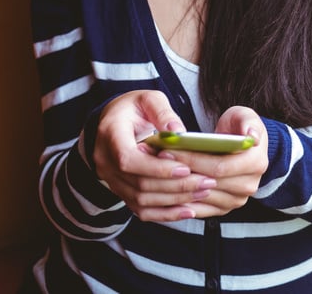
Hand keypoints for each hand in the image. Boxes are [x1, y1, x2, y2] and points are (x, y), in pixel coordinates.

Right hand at [94, 90, 216, 221]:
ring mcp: (111, 180)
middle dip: (175, 185)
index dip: (157, 168)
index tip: (186, 168)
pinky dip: (165, 213)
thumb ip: (163, 112)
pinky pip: (141, 210)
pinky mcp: (121, 191)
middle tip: (206, 182)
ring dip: (174, 200)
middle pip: (139, 183)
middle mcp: (106, 162)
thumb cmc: (133, 108)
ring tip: (203, 192)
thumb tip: (177, 132)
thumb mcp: (148, 99)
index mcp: (110, 135)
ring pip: (141, 200)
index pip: (129, 159)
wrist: (111, 123)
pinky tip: (187, 210)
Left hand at [159, 106, 269, 218]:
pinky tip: (162, 192)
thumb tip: (252, 136)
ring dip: (175, 188)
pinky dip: (179, 202)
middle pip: (208, 184)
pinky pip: (198, 210)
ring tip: (155, 174)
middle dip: (179, 172)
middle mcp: (249, 186)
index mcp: (256, 163)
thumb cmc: (240, 127)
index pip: (220, 167)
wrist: (242, 147)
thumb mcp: (245, 116)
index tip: (168, 150)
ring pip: (201, 198)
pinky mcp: (224, 208)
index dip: (192, 160)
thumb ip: (249, 123)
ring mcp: (236, 200)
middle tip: (155, 161)